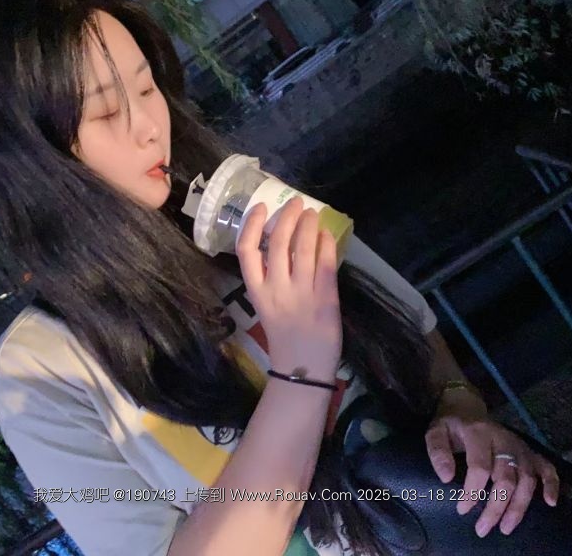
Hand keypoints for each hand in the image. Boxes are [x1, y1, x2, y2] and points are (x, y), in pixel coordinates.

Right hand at [236, 196, 341, 381]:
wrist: (303, 368)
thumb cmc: (284, 337)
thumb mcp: (267, 306)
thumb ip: (271, 279)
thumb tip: (285, 243)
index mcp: (256, 292)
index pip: (246, 251)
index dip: (251, 226)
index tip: (261, 208)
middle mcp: (276, 288)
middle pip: (278, 242)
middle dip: (287, 217)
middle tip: (295, 203)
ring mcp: (301, 292)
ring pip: (303, 247)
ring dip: (308, 225)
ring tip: (312, 214)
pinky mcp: (325, 297)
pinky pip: (325, 262)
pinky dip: (326, 244)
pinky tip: (326, 234)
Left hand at [425, 403, 559, 537]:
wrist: (468, 408)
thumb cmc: (451, 426)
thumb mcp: (436, 432)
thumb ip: (438, 452)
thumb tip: (446, 479)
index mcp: (479, 434)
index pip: (480, 467)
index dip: (472, 491)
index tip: (462, 510)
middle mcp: (504, 440)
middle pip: (506, 478)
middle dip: (496, 507)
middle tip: (482, 529)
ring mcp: (520, 446)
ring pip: (527, 479)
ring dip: (518, 506)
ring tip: (506, 528)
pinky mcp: (530, 451)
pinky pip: (547, 467)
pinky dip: (552, 484)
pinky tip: (550, 502)